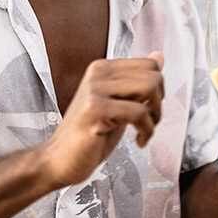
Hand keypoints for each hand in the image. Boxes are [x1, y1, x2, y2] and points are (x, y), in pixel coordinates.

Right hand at [39, 52, 164, 186]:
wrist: (58, 160)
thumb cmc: (87, 136)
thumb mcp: (117, 104)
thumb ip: (136, 81)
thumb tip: (158, 57)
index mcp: (102, 68)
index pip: (149, 64)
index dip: (159, 88)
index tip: (149, 107)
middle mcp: (98, 74)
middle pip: (153, 76)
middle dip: (158, 104)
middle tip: (148, 122)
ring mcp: (95, 90)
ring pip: (148, 89)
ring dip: (154, 118)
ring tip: (143, 131)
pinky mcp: (95, 109)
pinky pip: (138, 113)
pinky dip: (146, 131)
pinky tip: (138, 141)